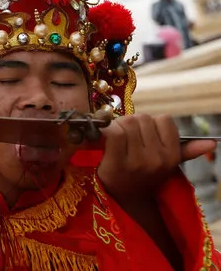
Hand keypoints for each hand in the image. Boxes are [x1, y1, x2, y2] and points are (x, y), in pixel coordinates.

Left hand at [97, 114, 214, 201]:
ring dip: (120, 124)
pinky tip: (107, 137)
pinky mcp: (117, 162)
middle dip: (133, 122)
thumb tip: (212, 143)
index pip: (165, 120)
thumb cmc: (144, 175)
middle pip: (143, 118)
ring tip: (118, 136)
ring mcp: (138, 161)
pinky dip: (109, 129)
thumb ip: (188, 151)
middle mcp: (158, 159)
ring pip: (129, 122)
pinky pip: (115, 132)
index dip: (152, 122)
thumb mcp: (168, 164)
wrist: (125, 198)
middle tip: (127, 135)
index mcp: (172, 156)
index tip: (144, 133)